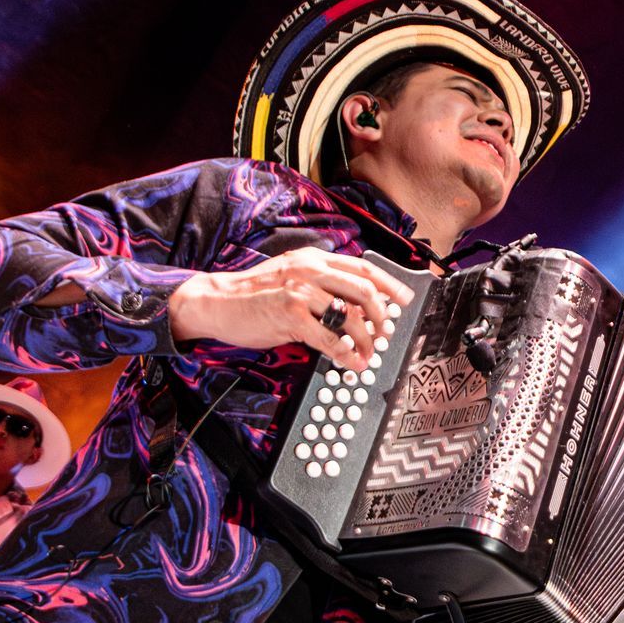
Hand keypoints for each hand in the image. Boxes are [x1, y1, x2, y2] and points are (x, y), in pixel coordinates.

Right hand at [167, 248, 414, 372]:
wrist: (216, 301)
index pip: (363, 267)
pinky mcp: (290, 314)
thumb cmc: (255, 295)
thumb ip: (321, 285)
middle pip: (364, 289)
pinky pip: (329, 338)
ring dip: (367, 339)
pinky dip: (346, 354)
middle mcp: (310, 270)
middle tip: (387, 332)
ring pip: (350, 315)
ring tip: (369, 353)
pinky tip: (351, 362)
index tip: (406, 299)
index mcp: (314, 259)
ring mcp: (300, 290)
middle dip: (383, 314)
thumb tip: (355, 306)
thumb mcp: (291, 278)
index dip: (390, 284)